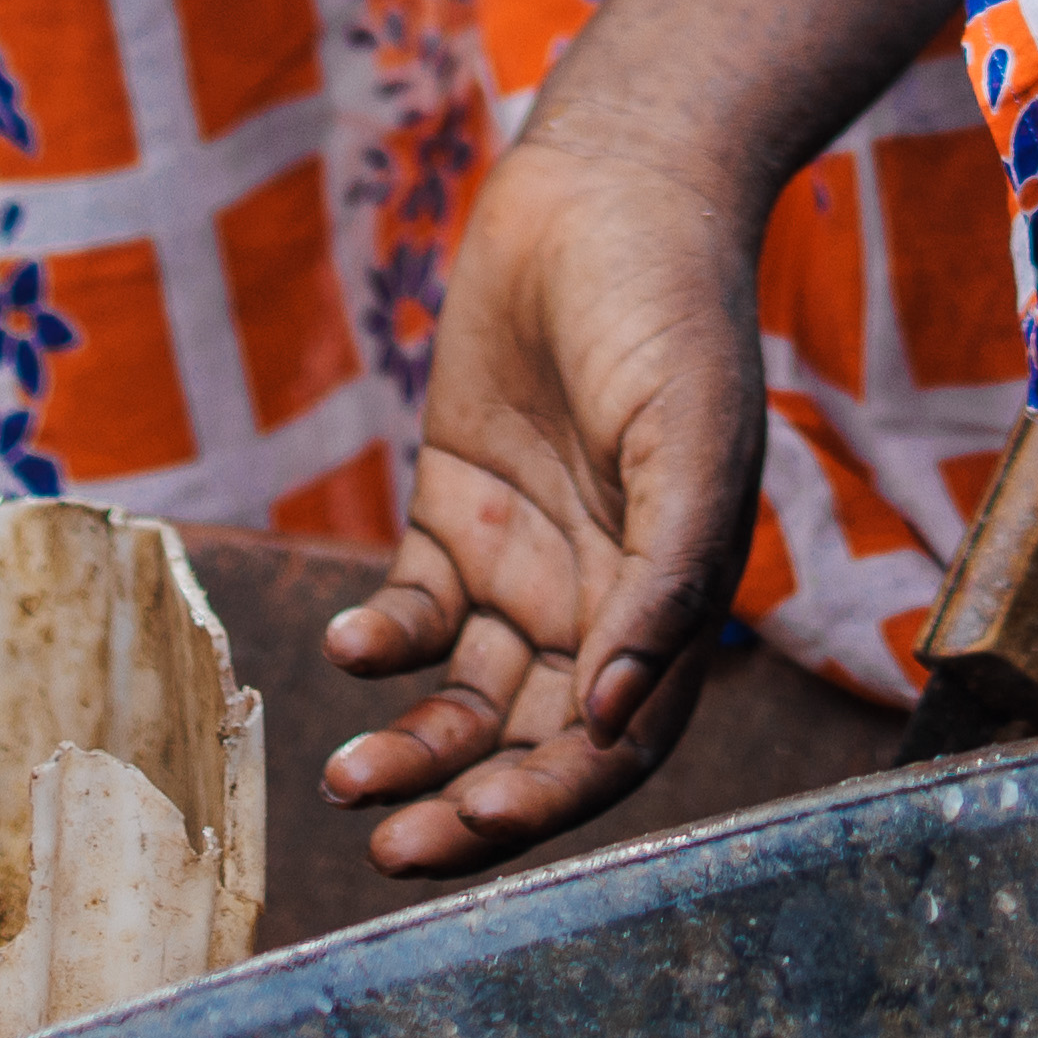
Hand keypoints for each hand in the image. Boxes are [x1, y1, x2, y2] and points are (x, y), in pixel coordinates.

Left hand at [317, 113, 772, 871]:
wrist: (608, 187)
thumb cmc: (672, 307)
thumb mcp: (689, 438)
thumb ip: (664, 579)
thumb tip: (616, 712)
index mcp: (668, 601)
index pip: (614, 744)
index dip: (552, 797)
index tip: (478, 820)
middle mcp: (596, 602)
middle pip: (530, 745)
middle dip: (464, 808)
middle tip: (390, 850)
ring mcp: (523, 562)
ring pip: (463, 700)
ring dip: (410, 750)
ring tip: (347, 782)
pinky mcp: (454, 513)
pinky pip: (414, 613)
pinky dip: (380, 643)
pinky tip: (350, 644)